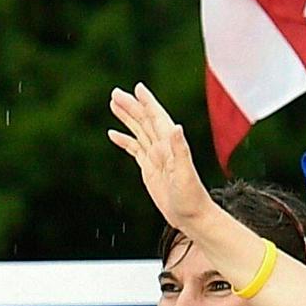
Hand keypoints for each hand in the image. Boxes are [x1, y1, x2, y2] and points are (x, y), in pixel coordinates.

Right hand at [103, 83, 234, 251]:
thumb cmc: (192, 198)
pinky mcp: (149, 168)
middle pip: (144, 121)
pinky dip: (124, 140)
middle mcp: (162, 148)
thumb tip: (176, 126)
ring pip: (138, 131)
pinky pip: (134, 149)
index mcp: (170, 145)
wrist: (192, 217)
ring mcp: (155, 157)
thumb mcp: (185, 174)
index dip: (148, 103)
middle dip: (131, 106)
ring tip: (114, 104)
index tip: (138, 88)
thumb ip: (180, 149)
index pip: (157, 118)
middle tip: (116, 93)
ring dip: (127, 117)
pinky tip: (113, 134)